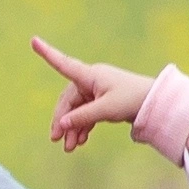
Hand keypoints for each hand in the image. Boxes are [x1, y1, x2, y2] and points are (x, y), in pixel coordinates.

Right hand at [31, 36, 155, 151]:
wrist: (155, 103)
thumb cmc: (132, 100)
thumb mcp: (106, 110)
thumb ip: (82, 117)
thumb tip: (61, 124)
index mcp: (90, 75)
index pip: (64, 64)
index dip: (47, 53)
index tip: (34, 40)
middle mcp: (91, 81)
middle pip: (68, 100)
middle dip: (62, 120)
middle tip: (56, 140)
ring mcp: (96, 91)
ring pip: (76, 110)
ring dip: (72, 128)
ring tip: (70, 148)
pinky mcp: (103, 101)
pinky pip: (86, 114)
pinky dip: (82, 127)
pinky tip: (80, 141)